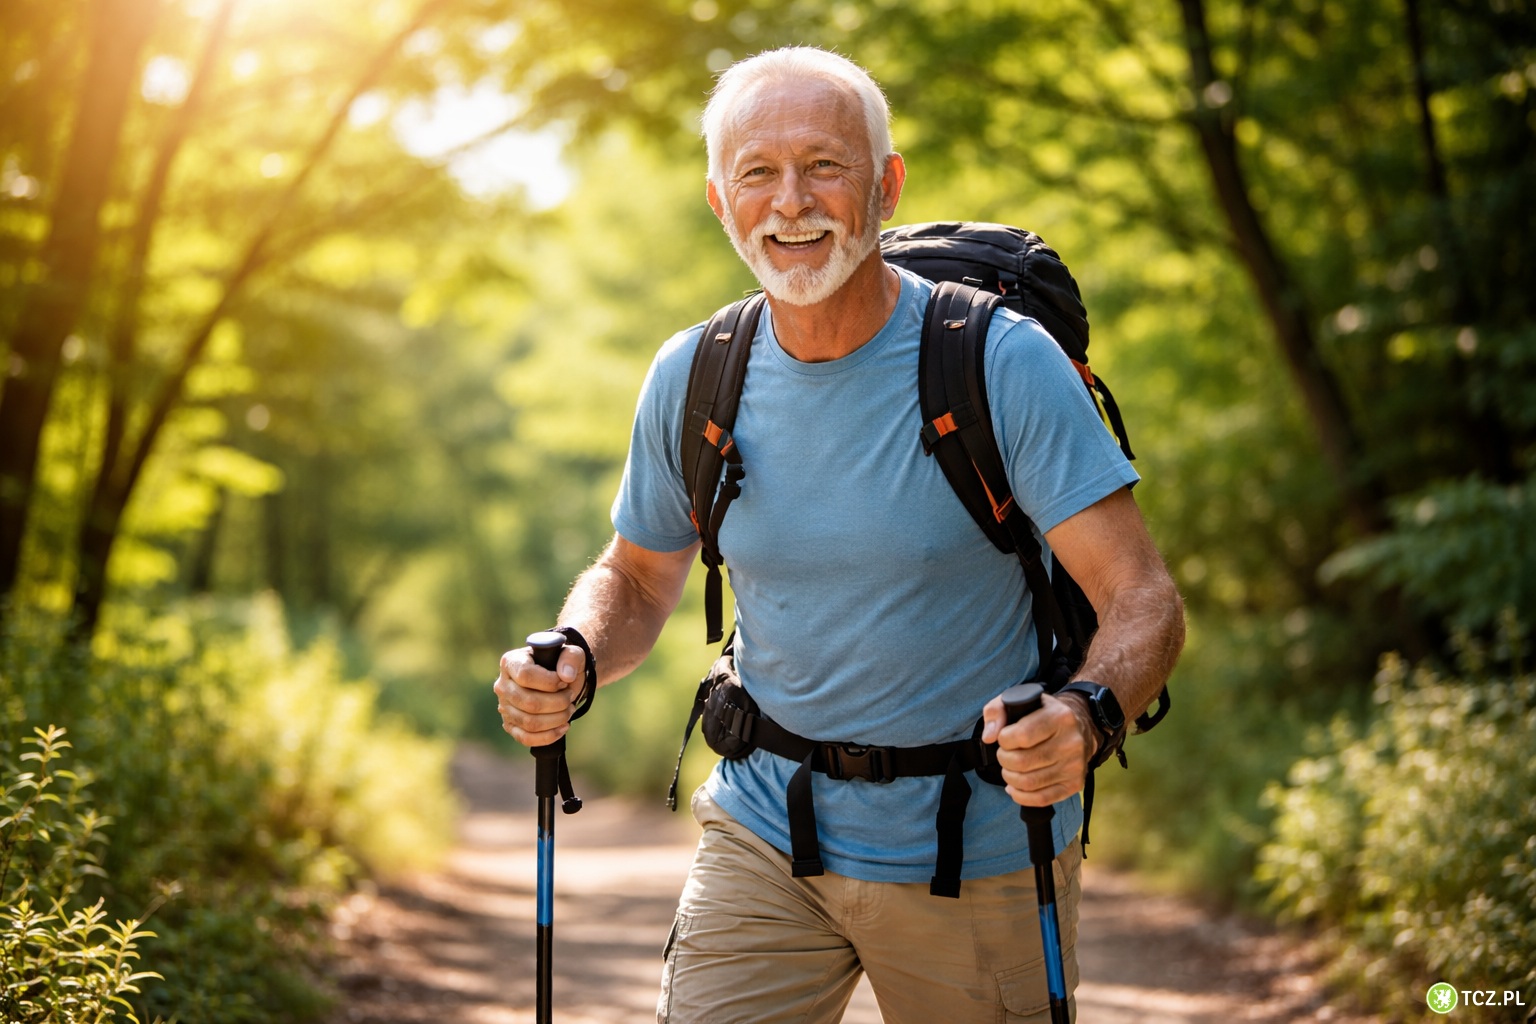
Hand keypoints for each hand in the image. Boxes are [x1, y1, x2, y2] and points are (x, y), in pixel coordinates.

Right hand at [493, 643, 585, 746]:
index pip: (525, 675)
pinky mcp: (510, 725)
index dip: (549, 682)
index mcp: (511, 662)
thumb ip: (571, 658)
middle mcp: (502, 685)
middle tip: (570, 697)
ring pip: (529, 722)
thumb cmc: (562, 664)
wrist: (560, 680)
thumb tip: (566, 676)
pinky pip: (526, 738)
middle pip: (529, 702)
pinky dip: (548, 736)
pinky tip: (563, 727)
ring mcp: (504, 707)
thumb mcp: (571, 653)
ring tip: (569, 710)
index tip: (564, 682)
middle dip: (558, 702)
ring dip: (557, 719)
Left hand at [979, 692, 1097, 806]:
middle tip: (1005, 755)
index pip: (1022, 735)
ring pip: (1029, 782)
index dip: (1004, 740)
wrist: (1079, 727)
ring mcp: (1074, 765)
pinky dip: (1021, 796)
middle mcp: (1071, 742)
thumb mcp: (1019, 700)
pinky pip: (1042, 799)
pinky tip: (1015, 787)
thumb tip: (989, 737)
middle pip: (1022, 762)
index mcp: (1059, 717)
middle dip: (1004, 760)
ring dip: (1010, 778)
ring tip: (1009, 769)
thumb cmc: (1042, 714)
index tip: (1005, 738)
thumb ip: (996, 711)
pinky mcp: (1075, 783)